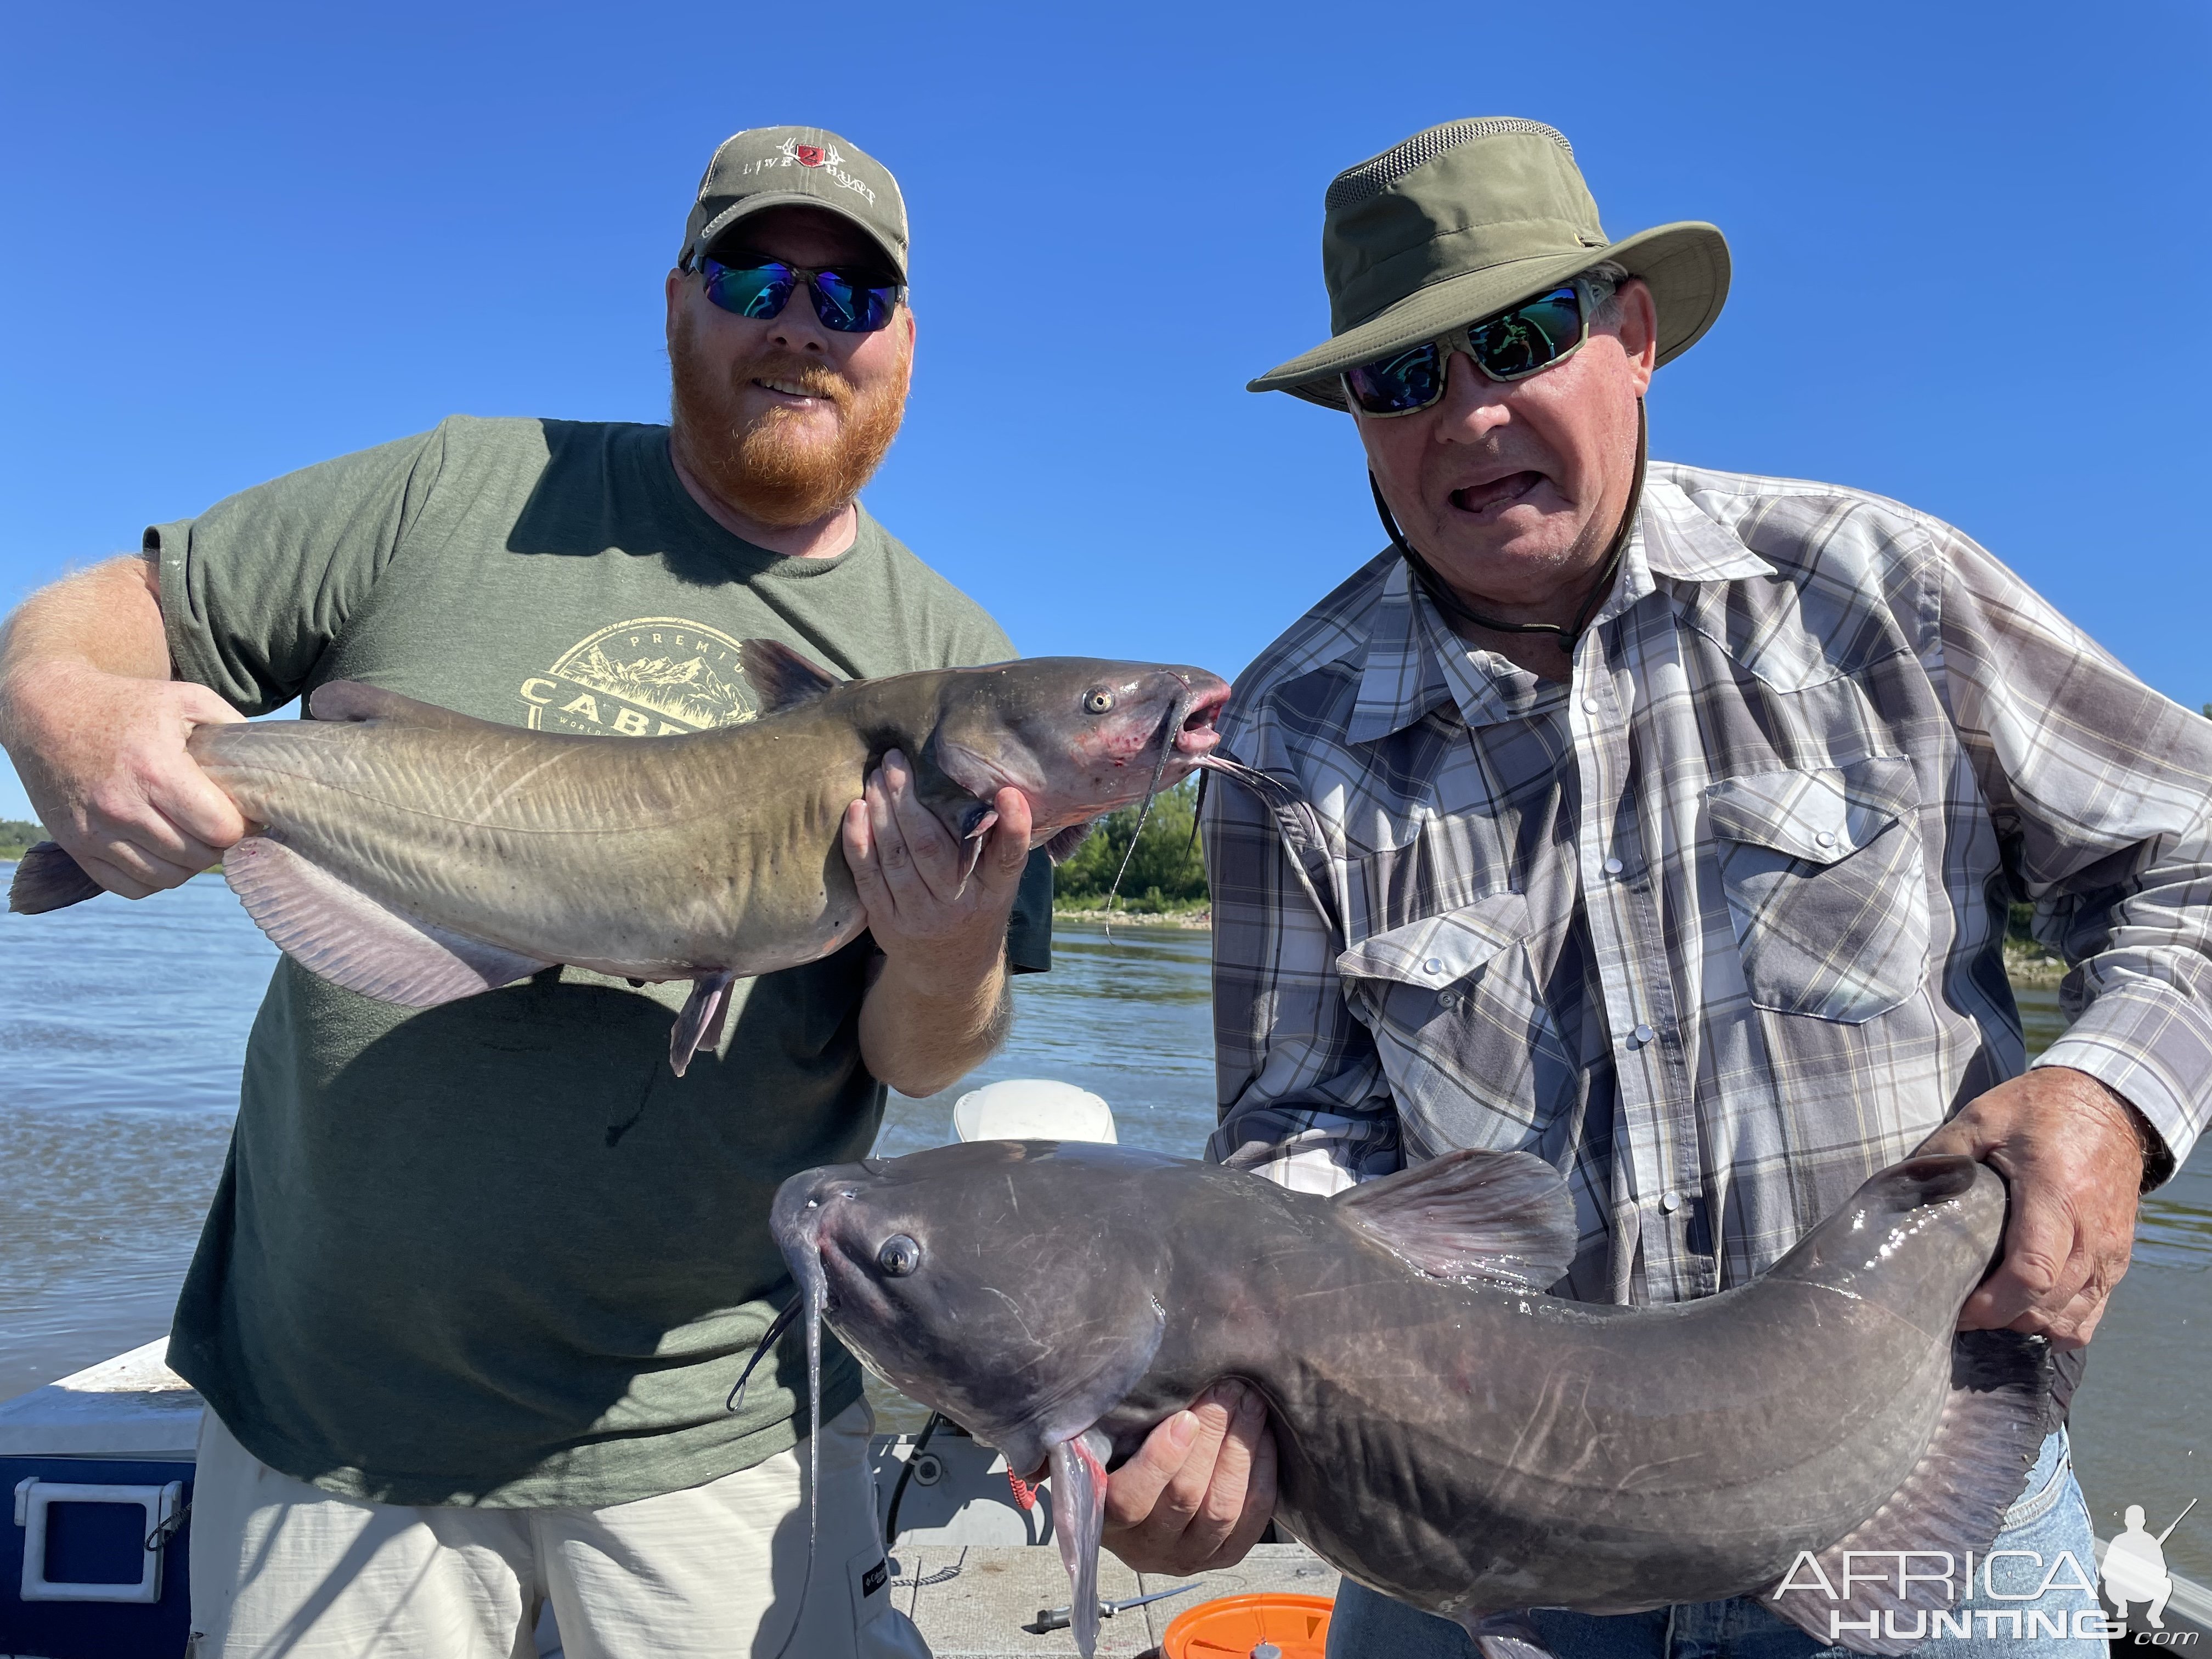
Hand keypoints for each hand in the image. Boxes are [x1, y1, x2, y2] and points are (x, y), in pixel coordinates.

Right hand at [0, 660, 246, 897]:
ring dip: (191, 865)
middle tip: (226, 828)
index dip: (245, 827)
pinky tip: (165, 852)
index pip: (221, 829)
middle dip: (221, 846)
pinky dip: (154, 878)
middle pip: (197, 857)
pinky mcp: (76, 846)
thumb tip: (273, 764)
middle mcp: (122, 806)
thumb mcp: (186, 699)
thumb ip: (233, 728)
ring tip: (197, 840)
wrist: (47, 710)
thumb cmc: (127, 705)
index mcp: (155, 770)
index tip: (249, 816)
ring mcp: (95, 831)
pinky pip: (130, 887)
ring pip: (166, 877)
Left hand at [841, 748, 1029, 978]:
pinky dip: (859, 840)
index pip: (1009, 858)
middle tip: (895, 760)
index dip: (1013, 828)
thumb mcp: (997, 882)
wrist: (948, 970)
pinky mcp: (887, 921)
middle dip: (908, 797)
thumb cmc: (974, 905)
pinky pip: (868, 876)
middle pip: (931, 846)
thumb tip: (992, 783)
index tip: (1010, 795)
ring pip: (895, 855)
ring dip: (881, 810)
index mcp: (995, 890)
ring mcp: (920, 916)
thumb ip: (997, 842)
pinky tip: (857, 809)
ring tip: (875, 776)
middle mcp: (960, 904)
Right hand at [1100, 1380, 1277, 1574]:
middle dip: (1212, 1436)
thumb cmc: (1118, 1462)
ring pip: (1221, 1508)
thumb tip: (1158, 1382)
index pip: (1130, 1501)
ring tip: (1250, 1403)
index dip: (1159, 1461)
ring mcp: (1189, 1557)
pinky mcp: (1224, 1556)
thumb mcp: (1105, 1448)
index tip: (1184, 1417)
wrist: (1141, 1509)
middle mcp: (1147, 1548)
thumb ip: (1120, 1427)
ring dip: (1240, 1449)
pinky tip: (1263, 1434)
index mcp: (1106, 1520)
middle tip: (1228, 1389)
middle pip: (1185, 1496)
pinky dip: (1262, 1473)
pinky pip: (1252, 1518)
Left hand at [1918, 1066, 2148, 1348]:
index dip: (1990, 1304)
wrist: (2108, 1105)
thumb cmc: (2040, 1111)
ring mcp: (2110, 1251)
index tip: (1955, 1307)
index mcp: (2055, 1196)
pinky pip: (2093, 1312)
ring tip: (1991, 1306)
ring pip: (2072, 1319)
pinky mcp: (2118, 1259)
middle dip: (2000, 1318)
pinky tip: (2028, 1311)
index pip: (2031, 1273)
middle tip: (1960, 1308)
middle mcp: (2090, 1233)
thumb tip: (1901, 1190)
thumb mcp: (1982, 1118)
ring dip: (2028, 1324)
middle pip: (2047, 1306)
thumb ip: (1943, 1154)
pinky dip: (2061, 1323)